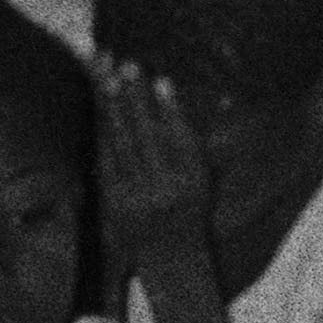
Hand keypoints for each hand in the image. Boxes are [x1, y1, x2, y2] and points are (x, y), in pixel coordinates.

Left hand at [95, 62, 212, 261]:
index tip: (162, 79)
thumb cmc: (193, 209)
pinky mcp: (113, 202)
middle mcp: (164, 191)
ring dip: (114, 106)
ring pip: (122, 143)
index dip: (171, 109)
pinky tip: (101, 105)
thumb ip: (203, 141)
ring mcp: (135, 197)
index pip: (180, 139)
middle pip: (146, 136)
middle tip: (128, 63)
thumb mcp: (207, 179)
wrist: (171, 259)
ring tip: (110, 74)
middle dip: (136, 97)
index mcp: (192, 183)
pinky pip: (106, 159)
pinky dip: (103, 130)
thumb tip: (221, 97)